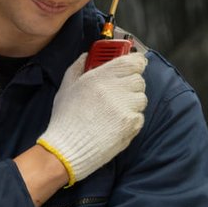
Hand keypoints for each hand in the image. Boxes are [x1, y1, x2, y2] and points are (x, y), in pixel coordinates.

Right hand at [37, 52, 146, 184]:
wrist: (67, 150)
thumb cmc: (65, 119)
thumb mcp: (67, 86)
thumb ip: (79, 66)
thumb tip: (88, 56)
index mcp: (100, 77)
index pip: (132, 61)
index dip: (135, 61)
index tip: (134, 63)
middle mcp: (115, 89)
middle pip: (139, 79)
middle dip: (131, 83)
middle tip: (119, 91)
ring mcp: (125, 108)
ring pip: (141, 98)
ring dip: (132, 102)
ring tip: (114, 110)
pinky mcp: (131, 125)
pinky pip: (140, 116)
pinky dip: (131, 119)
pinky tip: (115, 123)